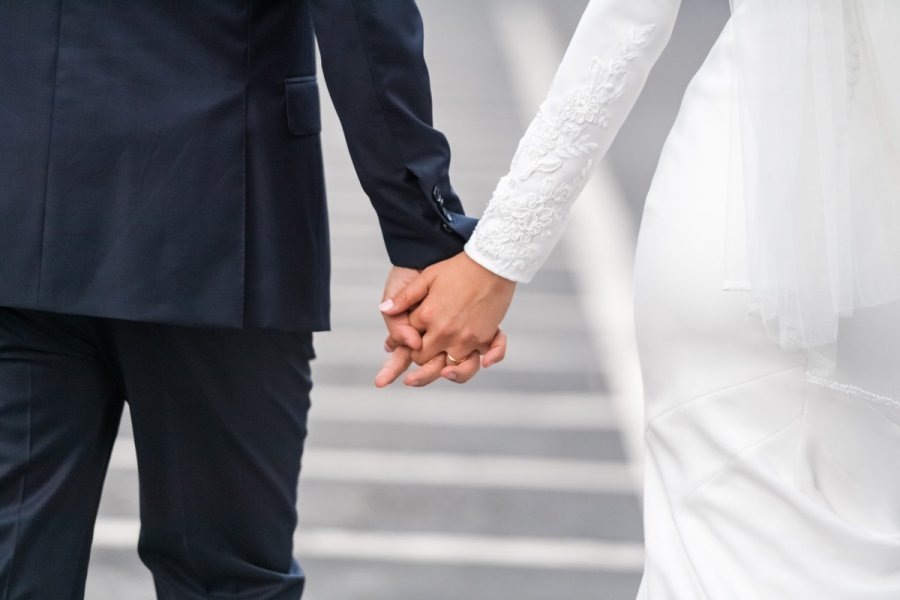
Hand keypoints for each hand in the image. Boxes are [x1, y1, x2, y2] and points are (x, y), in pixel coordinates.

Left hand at [381, 252, 515, 381]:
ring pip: (449, 368)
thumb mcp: (427, 277)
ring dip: (444, 368)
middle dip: (420, 356)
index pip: (408, 340)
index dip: (406, 339)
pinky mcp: (484, 339)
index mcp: (427, 316)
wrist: (491, 263)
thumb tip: (385, 309)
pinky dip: (481, 362)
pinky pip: (480, 360)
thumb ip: (405, 296)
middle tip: (422, 351)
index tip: (410, 336)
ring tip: (443, 366)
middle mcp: (444, 332)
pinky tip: (481, 362)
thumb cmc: (459, 268)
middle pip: (424, 358)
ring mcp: (465, 339)